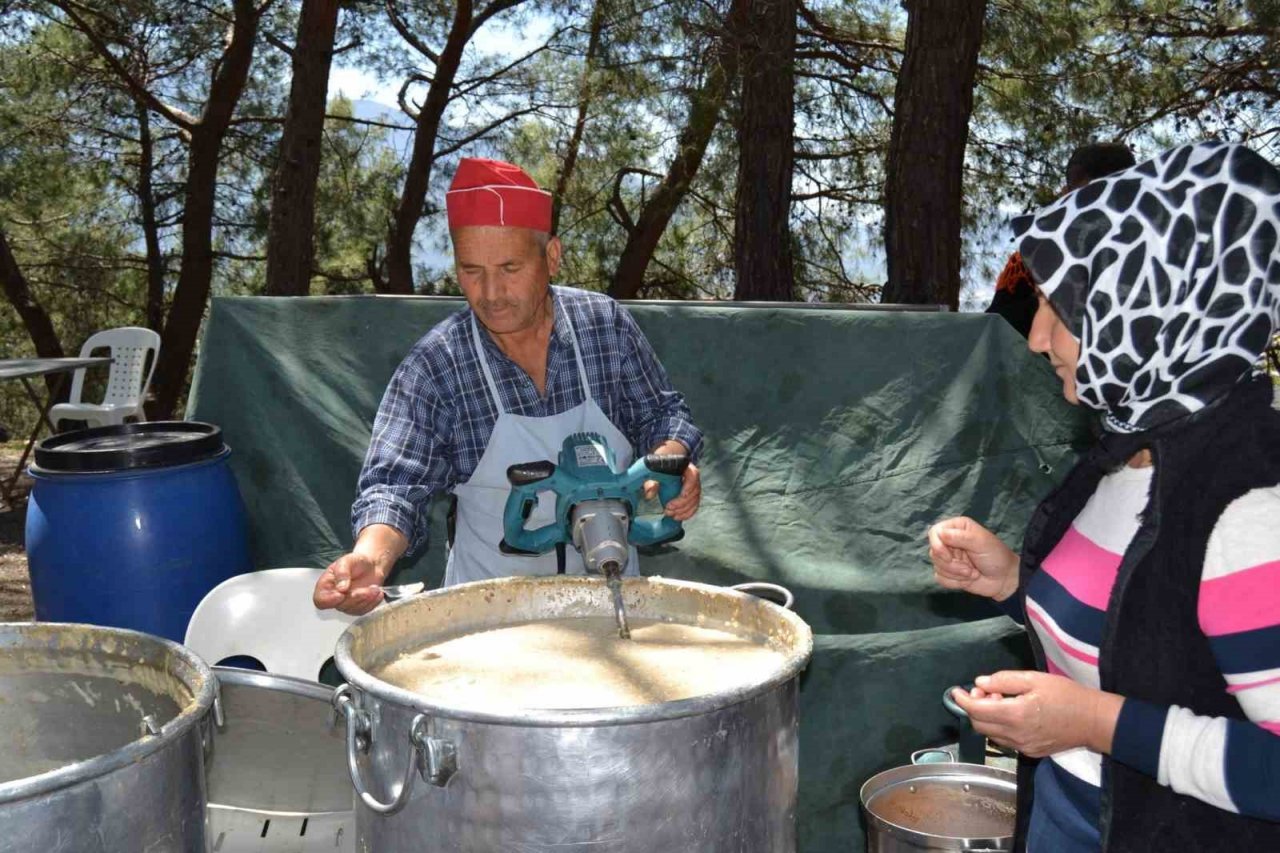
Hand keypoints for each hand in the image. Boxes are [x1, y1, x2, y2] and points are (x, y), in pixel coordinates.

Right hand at [313, 552, 385, 614]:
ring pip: (353, 610)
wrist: (372, 565)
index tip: (341, 594)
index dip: (329, 600)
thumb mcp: (347, 561)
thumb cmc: (357, 562)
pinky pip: (363, 611)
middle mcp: (333, 597)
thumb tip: (341, 588)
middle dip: (355, 597)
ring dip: (366, 599)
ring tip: (375, 588)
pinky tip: (377, 593)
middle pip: (340, 606)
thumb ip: (342, 572)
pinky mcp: (357, 607)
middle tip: (367, 589)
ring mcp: (346, 604)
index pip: (320, 600)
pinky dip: (372, 603)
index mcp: (325, 585)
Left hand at [642, 440, 700, 520]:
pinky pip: (694, 507)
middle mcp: (693, 479)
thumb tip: (649, 494)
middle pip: (694, 492)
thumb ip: (651, 482)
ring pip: (695, 501)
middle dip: (682, 503)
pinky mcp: (692, 497)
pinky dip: (686, 514)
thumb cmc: (660, 470)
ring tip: (670, 514)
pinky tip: (677, 517)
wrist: (665, 468)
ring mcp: (694, 489)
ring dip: (683, 510)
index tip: (682, 495)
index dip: (690, 486)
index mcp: (686, 468)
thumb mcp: (653, 473)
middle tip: (668, 508)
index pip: (694, 475)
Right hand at [927, 516, 1019, 600]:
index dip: (937, 545)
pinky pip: (940, 578)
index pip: (934, 532)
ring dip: (956, 574)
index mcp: (957, 528)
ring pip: (937, 566)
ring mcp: (949, 558)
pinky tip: (968, 579)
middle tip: (969, 568)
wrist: (1005, 580)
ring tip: (972, 573)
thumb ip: (960, 536)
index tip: (948, 556)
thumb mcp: (981, 542)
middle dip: (951, 564)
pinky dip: (954, 582)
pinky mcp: (949, 573)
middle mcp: (950, 542)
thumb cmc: (996, 556)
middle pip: (934, 552)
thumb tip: (940, 534)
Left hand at [950, 671, 1123, 757]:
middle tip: (985, 690)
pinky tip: (1012, 713)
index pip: (977, 710)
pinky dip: (999, 726)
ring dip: (987, 717)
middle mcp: (1015, 735)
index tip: (956, 691)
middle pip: (979, 725)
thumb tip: (980, 682)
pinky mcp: (1031, 752)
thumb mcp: (1034, 679)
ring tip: (1001, 699)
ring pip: (991, 734)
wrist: (1093, 721)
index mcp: (1015, 715)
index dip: (963, 700)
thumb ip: (1004, 680)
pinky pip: (1005, 741)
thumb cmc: (1066, 695)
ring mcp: (1023, 747)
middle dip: (974, 707)